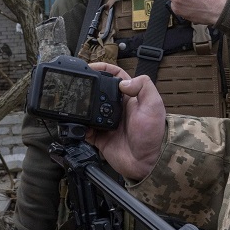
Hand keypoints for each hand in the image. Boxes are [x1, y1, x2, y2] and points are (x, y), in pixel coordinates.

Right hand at [86, 62, 165, 180]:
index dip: (103, 69)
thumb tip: (124, 81)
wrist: (147, 162)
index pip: (115, 76)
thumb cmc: (153, 135)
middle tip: (78, 84)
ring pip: (89, 110)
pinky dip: (79, 127)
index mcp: (130, 97)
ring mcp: (107, 122)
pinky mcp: (100, 137)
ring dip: (82, 107)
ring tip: (75, 104)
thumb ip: (143, 87)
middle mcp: (117, 108)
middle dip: (88, 86)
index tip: (91, 67)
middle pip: (98, 91)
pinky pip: (85, 130)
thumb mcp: (154, 105)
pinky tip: (78, 125)